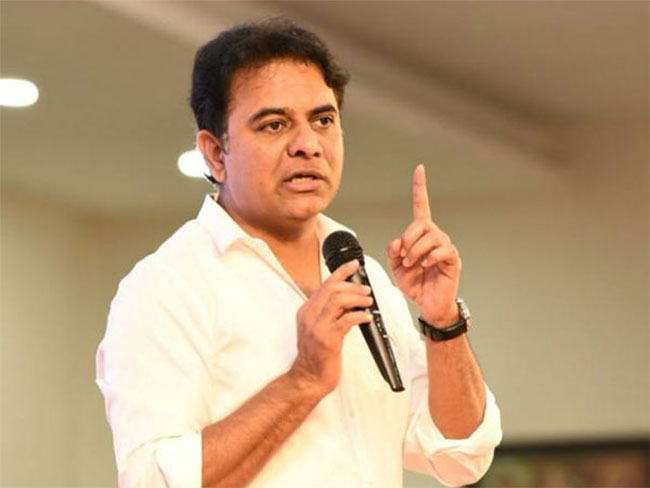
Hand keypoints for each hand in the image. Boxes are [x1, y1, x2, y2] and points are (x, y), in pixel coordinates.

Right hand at [290, 260, 373, 395]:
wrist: (308, 378)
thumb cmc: (317, 355)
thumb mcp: (318, 328)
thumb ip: (329, 312)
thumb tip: (348, 298)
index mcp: (306, 311)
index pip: (324, 284)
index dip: (340, 272)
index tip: (354, 264)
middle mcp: (309, 316)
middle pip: (331, 289)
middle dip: (353, 285)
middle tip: (366, 290)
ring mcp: (316, 327)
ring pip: (337, 300)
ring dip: (357, 298)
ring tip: (368, 301)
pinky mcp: (327, 340)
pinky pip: (346, 321)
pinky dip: (358, 315)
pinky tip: (365, 317)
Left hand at [387, 164, 460, 326]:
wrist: (428, 305)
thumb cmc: (416, 284)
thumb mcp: (396, 267)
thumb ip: (393, 251)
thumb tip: (398, 241)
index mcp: (421, 235)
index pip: (421, 206)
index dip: (420, 188)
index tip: (419, 169)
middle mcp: (435, 237)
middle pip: (421, 224)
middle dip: (408, 239)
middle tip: (403, 257)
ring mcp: (445, 247)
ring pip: (430, 237)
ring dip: (416, 251)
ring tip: (411, 265)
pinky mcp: (452, 259)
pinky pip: (442, 250)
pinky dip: (430, 257)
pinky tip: (426, 265)